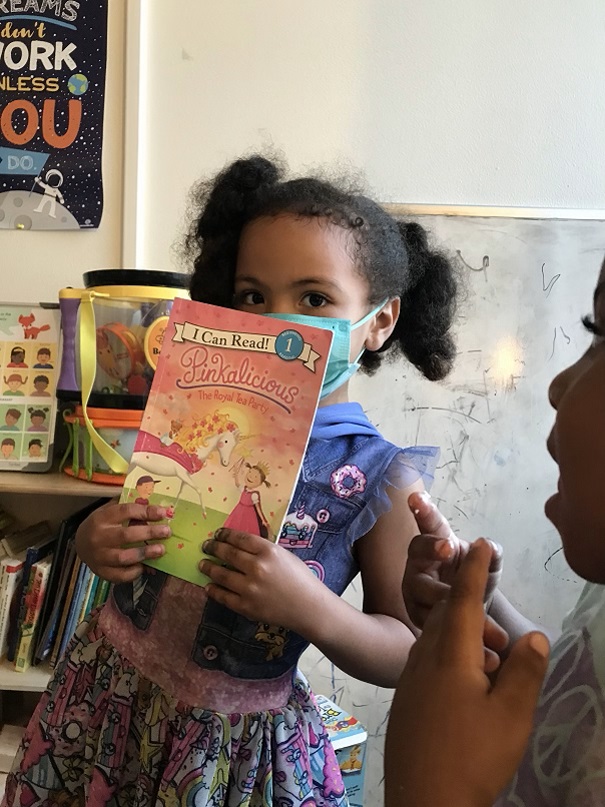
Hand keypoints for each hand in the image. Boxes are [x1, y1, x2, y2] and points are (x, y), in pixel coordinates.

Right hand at [75, 500, 170, 582]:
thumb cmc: (102, 524)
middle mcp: (98, 537)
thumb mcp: (110, 510)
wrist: (80, 543)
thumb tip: (157, 507)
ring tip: (161, 550)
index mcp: (101, 518)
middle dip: (149, 533)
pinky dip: (134, 572)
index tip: (163, 513)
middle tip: (167, 532)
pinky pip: (120, 575)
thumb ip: (129, 509)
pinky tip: (144, 566)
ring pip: (123, 557)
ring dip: (144, 553)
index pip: (125, 512)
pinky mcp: (101, 572)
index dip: (145, 512)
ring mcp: (99, 557)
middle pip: (126, 535)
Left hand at [200, 528, 322, 631]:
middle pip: (228, 554)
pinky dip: (213, 591)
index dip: (225, 534)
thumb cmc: (301, 579)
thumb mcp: (284, 555)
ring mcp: (250, 588)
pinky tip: (208, 587)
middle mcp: (257, 567)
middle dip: (213, 548)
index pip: (239, 538)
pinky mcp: (246, 607)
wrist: (309, 608)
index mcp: (268, 551)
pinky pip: (224, 597)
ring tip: (202, 564)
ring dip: (209, 568)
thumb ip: (263, 550)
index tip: (217, 534)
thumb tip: (239, 545)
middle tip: (205, 546)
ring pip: (221, 575)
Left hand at [385, 539, 548, 806]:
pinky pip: (425, 656)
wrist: (424, 800)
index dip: (473, 569)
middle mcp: (424, 656)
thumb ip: (524, 671)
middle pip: (445, 613)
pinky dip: (445, 648)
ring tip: (478, 632)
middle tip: (481, 581)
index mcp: (451, 653)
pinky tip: (459, 670)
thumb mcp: (511, 716)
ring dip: (455, 625)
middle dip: (464, 594)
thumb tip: (533, 634)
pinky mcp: (405, 697)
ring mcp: (410, 677)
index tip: (479, 541)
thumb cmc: (473, 756)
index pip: (463, 599)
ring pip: (433, 635)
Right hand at [404, 491, 502, 623]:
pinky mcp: (415, 615)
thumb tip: (489, 547)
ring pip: (420, 589)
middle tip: (448, 548)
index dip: (423, 510)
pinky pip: (427, 619)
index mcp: (438, 543)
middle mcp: (420, 563)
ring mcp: (414, 589)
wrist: (470, 617)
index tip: (417, 497)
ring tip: (459, 601)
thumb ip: (491, 554)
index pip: (429, 523)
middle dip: (431, 548)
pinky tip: (467, 636)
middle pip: (417, 550)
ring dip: (442, 595)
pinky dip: (447, 626)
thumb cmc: (473, 580)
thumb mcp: (489, 566)